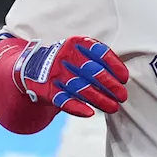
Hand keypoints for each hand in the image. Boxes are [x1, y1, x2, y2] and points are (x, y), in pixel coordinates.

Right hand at [14, 37, 129, 116]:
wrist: (32, 67)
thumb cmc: (68, 61)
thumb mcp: (81, 52)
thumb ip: (99, 60)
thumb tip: (122, 78)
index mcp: (76, 44)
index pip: (100, 53)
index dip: (115, 66)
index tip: (124, 79)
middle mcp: (65, 56)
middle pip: (94, 72)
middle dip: (111, 86)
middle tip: (122, 96)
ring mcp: (54, 73)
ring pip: (82, 88)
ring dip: (100, 100)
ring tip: (113, 107)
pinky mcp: (46, 90)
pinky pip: (63, 100)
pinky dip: (77, 108)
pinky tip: (90, 113)